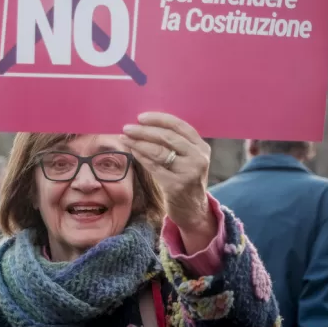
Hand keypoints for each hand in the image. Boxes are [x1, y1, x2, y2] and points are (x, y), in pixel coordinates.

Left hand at [122, 113, 215, 249]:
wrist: (192, 209)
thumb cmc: (185, 178)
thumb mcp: (188, 158)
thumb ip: (175, 143)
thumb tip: (144, 125)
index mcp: (202, 147)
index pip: (180, 126)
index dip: (159, 119)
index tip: (141, 117)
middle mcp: (198, 158)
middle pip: (168, 137)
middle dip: (144, 130)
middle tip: (128, 127)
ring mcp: (188, 172)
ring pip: (159, 151)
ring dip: (139, 143)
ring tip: (125, 138)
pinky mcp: (176, 185)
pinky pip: (153, 167)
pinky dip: (141, 157)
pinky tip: (132, 151)